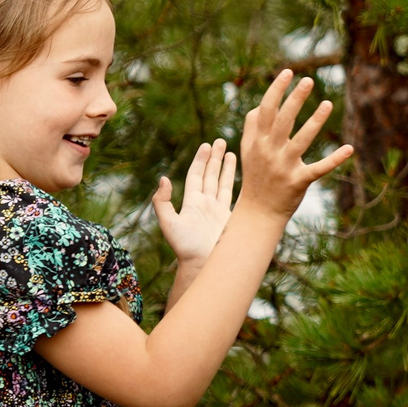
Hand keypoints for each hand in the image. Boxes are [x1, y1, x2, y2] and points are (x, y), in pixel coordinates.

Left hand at [153, 138, 236, 263]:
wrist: (203, 265)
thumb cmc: (184, 247)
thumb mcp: (168, 224)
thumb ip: (162, 202)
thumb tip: (163, 179)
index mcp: (191, 202)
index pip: (196, 175)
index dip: (201, 160)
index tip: (207, 145)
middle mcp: (205, 204)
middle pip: (210, 175)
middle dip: (215, 158)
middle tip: (220, 141)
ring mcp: (219, 211)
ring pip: (224, 184)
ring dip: (227, 168)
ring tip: (232, 152)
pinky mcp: (231, 218)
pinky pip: (236, 197)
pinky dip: (239, 185)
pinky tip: (245, 176)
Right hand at [234, 70, 353, 219]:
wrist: (258, 211)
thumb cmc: (256, 175)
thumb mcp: (248, 150)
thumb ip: (251, 127)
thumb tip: (260, 104)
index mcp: (257, 141)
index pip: (266, 110)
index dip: (276, 90)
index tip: (287, 72)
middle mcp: (269, 151)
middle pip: (283, 120)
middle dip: (295, 99)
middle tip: (308, 80)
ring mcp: (284, 167)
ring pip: (301, 140)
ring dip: (315, 121)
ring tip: (328, 103)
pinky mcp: (299, 182)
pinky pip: (319, 168)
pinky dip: (334, 160)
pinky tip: (349, 149)